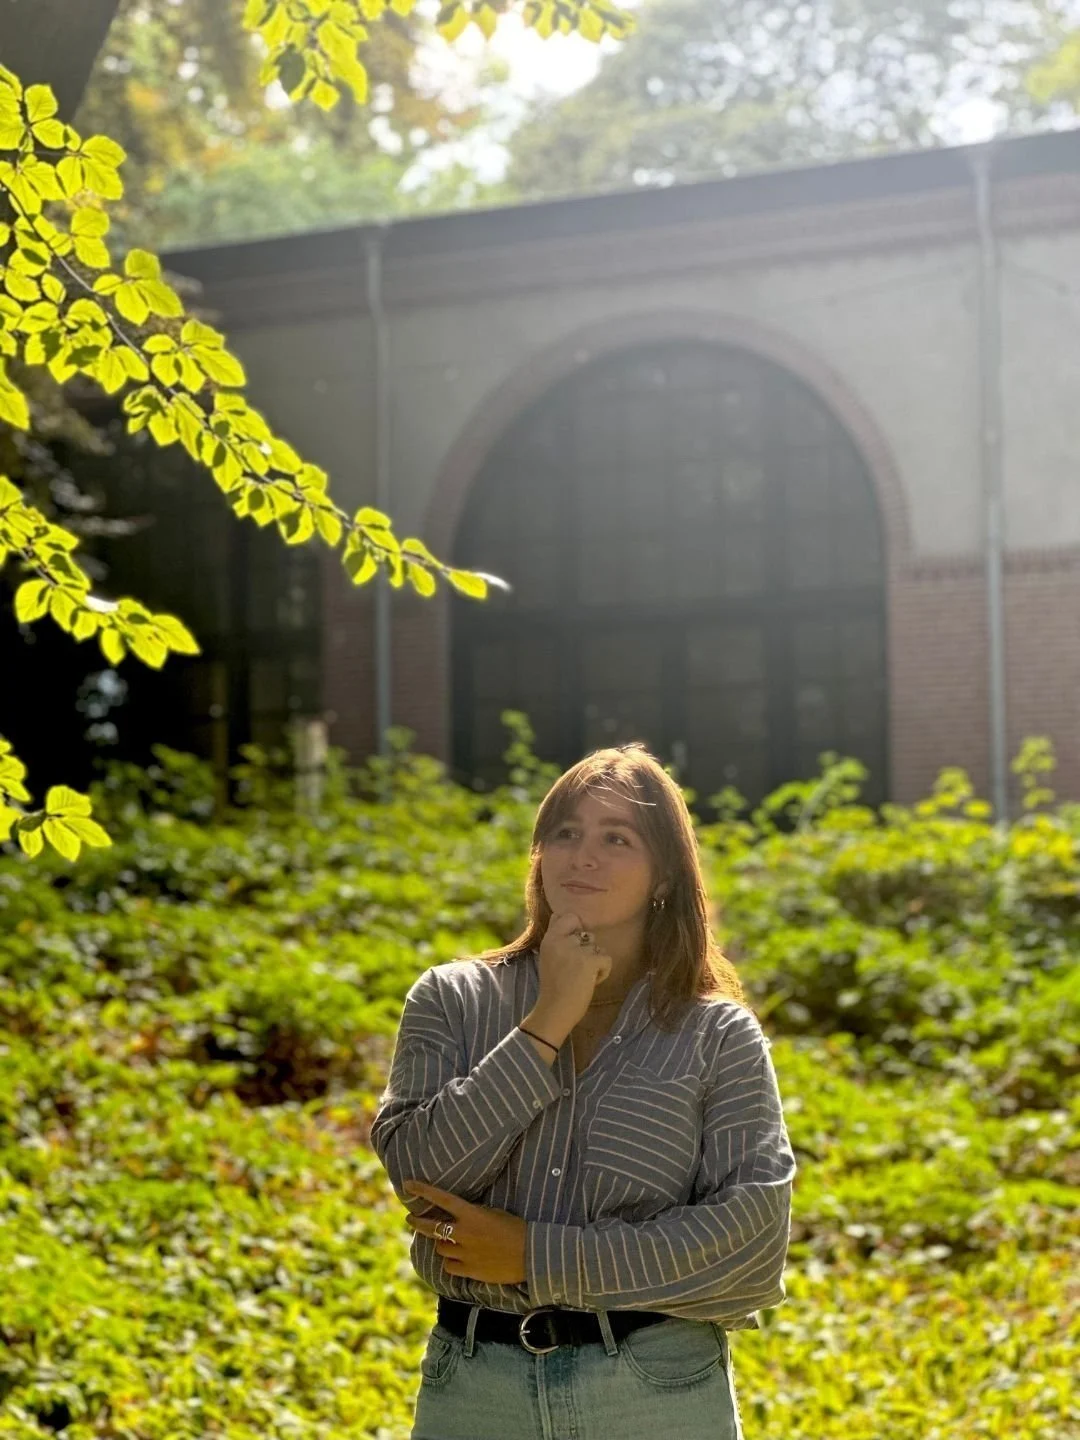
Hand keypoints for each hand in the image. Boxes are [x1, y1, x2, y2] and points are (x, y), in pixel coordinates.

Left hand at [403, 1180, 527, 1285]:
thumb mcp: (493, 1213)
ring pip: (440, 1248)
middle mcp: (464, 1233)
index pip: (441, 1199)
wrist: (531, 1255)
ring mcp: (464, 1253)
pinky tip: (456, 1258)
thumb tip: (456, 1215)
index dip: (423, 1191)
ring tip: (448, 1242)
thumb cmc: (515, 1229)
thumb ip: (472, 1214)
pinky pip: (448, 1266)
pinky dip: (450, 1262)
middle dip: (417, 1222)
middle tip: (410, 1219)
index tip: (408, 1185)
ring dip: (442, 1244)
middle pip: (431, 1227)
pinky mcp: (468, 1271)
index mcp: (471, 1214)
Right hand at [536, 910, 612, 1027]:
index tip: (574, 946)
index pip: (568, 916)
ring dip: (595, 962)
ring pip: (597, 947)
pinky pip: (606, 959)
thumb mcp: (548, 957)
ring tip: (582, 977)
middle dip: (587, 950)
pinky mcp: (589, 961)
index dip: (576, 928)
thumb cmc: (554, 988)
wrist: (555, 1011)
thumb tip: (574, 921)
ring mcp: (575, 950)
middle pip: (587, 934)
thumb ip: (559, 939)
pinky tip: (590, 982)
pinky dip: (603, 972)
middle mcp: (561, 940)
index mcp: (549, 939)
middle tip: (576, 970)